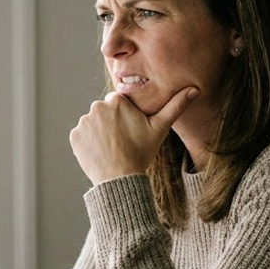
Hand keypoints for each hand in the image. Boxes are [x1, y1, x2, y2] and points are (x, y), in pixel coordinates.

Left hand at [69, 86, 198, 184]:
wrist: (120, 179)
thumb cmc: (141, 153)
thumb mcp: (160, 128)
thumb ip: (175, 106)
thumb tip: (195, 89)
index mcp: (116, 100)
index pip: (118, 102)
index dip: (125, 116)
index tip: (130, 130)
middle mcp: (97, 107)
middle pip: (104, 111)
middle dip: (111, 122)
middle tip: (122, 140)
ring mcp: (84, 122)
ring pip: (93, 123)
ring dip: (99, 132)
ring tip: (112, 148)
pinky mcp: (74, 136)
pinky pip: (82, 136)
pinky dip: (89, 143)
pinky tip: (100, 152)